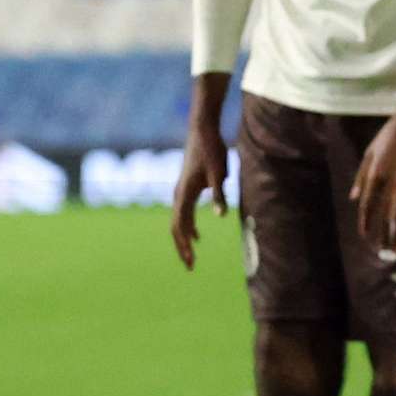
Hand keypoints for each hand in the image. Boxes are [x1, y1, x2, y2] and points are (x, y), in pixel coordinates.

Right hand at [170, 121, 230, 270]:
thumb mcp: (220, 174)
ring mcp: (180, 190)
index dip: (184, 246)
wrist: (202, 129)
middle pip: (175, 227)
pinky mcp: (185, 186)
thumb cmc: (212, 150)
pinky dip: (187, 226)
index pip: (180, 227)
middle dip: (182, 248)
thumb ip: (219, 194)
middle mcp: (178, 193)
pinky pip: (182, 212)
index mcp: (184, 193)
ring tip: (192, 255)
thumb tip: (220, 215)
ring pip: (178, 220)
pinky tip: (197, 235)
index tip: (191, 263)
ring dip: (184, 238)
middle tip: (190, 267)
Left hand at [351, 112, 395, 255]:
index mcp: (375, 174)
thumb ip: (361, 177)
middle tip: (383, 249)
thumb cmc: (390, 135)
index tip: (365, 236)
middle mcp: (392, 182)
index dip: (366, 223)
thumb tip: (353, 198)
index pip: (368, 205)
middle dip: (384, 235)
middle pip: (386, 215)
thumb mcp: (370, 153)